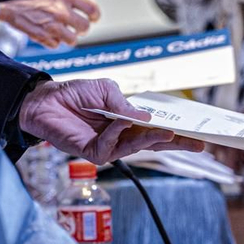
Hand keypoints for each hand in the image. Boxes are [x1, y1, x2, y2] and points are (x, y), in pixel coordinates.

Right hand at [0, 0, 100, 47]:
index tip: (93, 17)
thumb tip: (78, 2)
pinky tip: (50, 34)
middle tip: (79, 27)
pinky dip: (54, 41)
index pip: (92, 9)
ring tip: (65, 32)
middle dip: (83, 28)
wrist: (5, 2)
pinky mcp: (42, 37)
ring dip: (70, 37)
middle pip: (84, 27)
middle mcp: (61, 12)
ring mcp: (52, 27)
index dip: (95, 15)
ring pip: (72, 40)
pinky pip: (55, 45)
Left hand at [17, 78, 204, 163]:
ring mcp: (108, 146)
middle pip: (154, 142)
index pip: (156, 128)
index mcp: (128, 121)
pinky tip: (122, 121)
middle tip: (198, 143)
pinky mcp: (92, 152)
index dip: (176, 130)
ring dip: (152, 138)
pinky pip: (110, 146)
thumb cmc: (75, 93)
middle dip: (176, 143)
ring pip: (136, 147)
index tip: (198, 132)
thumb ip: (125, 104)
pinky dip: (118, 132)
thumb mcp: (106, 90)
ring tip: (169, 132)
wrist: (45, 101)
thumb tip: (147, 117)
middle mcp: (121, 136)